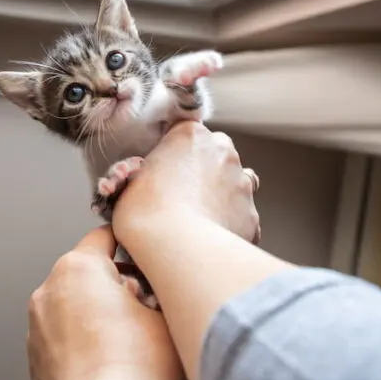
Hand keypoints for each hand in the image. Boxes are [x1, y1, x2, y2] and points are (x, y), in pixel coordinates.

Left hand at [27, 226, 186, 379]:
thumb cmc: (141, 372)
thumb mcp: (170, 312)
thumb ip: (162, 287)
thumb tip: (161, 287)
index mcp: (78, 268)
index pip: (106, 236)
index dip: (135, 246)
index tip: (152, 259)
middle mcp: (49, 292)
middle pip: (90, 274)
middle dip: (119, 286)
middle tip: (151, 309)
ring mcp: (38, 330)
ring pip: (76, 308)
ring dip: (101, 317)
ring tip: (134, 343)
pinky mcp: (37, 363)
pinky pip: (66, 340)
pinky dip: (86, 345)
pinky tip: (114, 365)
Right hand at [114, 122, 260, 243]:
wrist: (174, 245)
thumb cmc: (144, 212)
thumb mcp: (130, 180)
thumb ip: (147, 172)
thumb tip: (148, 181)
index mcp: (191, 135)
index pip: (188, 134)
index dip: (176, 154)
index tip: (166, 171)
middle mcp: (222, 152)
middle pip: (218, 154)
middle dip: (205, 170)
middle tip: (182, 194)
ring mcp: (241, 183)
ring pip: (237, 183)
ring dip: (222, 195)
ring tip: (199, 217)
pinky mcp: (251, 214)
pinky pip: (242, 217)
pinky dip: (230, 225)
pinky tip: (212, 237)